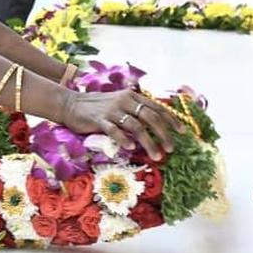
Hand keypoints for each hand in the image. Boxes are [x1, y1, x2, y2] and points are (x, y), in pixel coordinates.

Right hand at [62, 87, 184, 159]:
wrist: (70, 104)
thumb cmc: (97, 107)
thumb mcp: (119, 103)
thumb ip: (135, 110)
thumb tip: (154, 124)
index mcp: (132, 96)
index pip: (157, 107)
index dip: (171, 119)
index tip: (182, 132)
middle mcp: (125, 101)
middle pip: (151, 118)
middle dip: (164, 134)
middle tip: (171, 149)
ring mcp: (112, 110)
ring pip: (137, 127)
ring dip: (149, 142)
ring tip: (157, 155)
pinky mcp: (99, 120)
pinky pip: (115, 130)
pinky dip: (124, 140)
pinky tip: (131, 148)